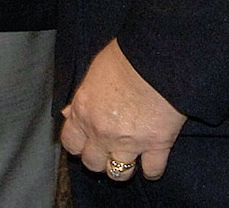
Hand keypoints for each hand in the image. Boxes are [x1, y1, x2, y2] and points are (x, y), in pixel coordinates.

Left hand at [59, 40, 186, 182]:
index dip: (79, 144)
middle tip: (109, 149)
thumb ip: (83, 96)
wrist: (158, 56)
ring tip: (129, 158)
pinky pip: (152, 171)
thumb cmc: (127, 56)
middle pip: (92, 163)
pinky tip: (153, 161)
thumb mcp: (95, 71)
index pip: (70, 143)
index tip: (87, 141)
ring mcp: (129, 142)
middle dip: (99, 158)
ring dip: (122, 168)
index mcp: (84, 111)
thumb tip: (70, 113)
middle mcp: (101, 132)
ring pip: (118, 173)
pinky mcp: (157, 145)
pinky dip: (153, 169)